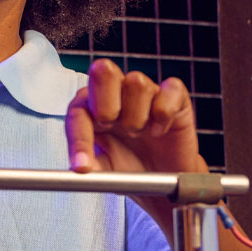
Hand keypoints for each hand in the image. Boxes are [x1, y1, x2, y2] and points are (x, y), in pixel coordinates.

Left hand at [65, 58, 205, 176]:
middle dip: (105, 105)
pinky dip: (163, 114)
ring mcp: (145, 92)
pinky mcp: (174, 96)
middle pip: (102, 71)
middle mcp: (116, 94)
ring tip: (139, 134)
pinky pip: (169, 89)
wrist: (164, 179)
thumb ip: (92, 167)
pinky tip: (159, 131)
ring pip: (136, 82)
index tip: (82, 166)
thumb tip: (82, 167)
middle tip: (112, 129)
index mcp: (92, 110)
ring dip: (136, 116)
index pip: (77, 110)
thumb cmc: (132, 167)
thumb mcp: (107, 170)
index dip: (78, 138)